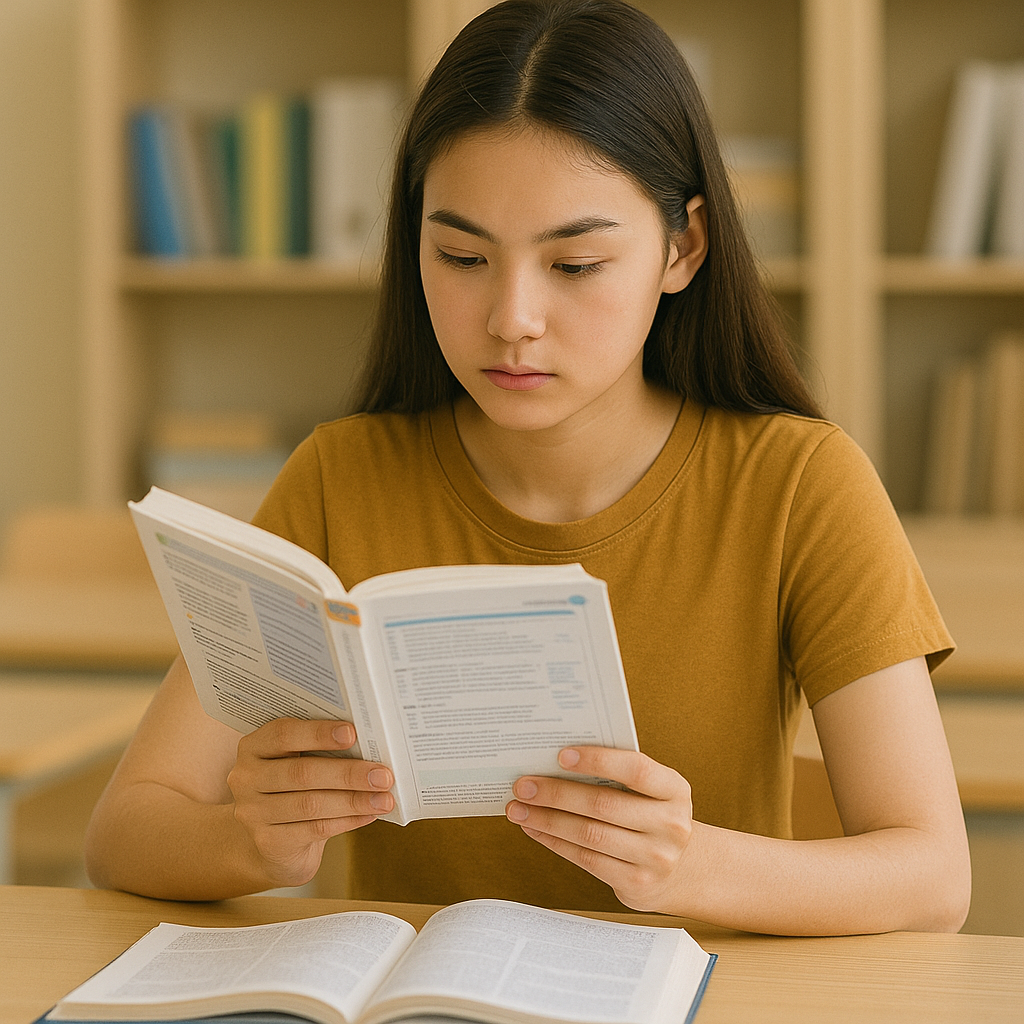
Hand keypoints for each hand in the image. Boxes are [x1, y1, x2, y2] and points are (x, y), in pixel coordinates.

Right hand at [227, 718, 393, 888]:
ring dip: (354, 801)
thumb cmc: (296, 789)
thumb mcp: (300, 761)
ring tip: (384, 798)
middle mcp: (246, 778)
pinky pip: (314, 829)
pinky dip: (347, 821)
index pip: (283, 734)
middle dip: (348, 773)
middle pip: (301, 773)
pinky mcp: (268, 842)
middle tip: (383, 774)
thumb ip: (323, 750)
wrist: (273, 841)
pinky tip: (369, 814)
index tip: (353, 733)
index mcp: (254, 747)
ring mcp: (253, 812)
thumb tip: (371, 743)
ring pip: (310, 804)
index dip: (318, 733)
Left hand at [505, 747, 692, 911]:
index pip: (636, 770)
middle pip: (603, 805)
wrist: (682, 870)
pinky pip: (586, 859)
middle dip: (557, 793)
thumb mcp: (651, 792)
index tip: (561, 755)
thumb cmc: (651, 816)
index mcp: (674, 790)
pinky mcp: (637, 883)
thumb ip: (617, 776)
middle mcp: (671, 824)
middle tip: (523, 785)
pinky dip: (555, 842)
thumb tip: (555, 762)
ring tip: (519, 809)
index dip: (598, 761)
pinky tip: (535, 829)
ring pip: (590, 834)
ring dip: (547, 820)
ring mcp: (656, 857)